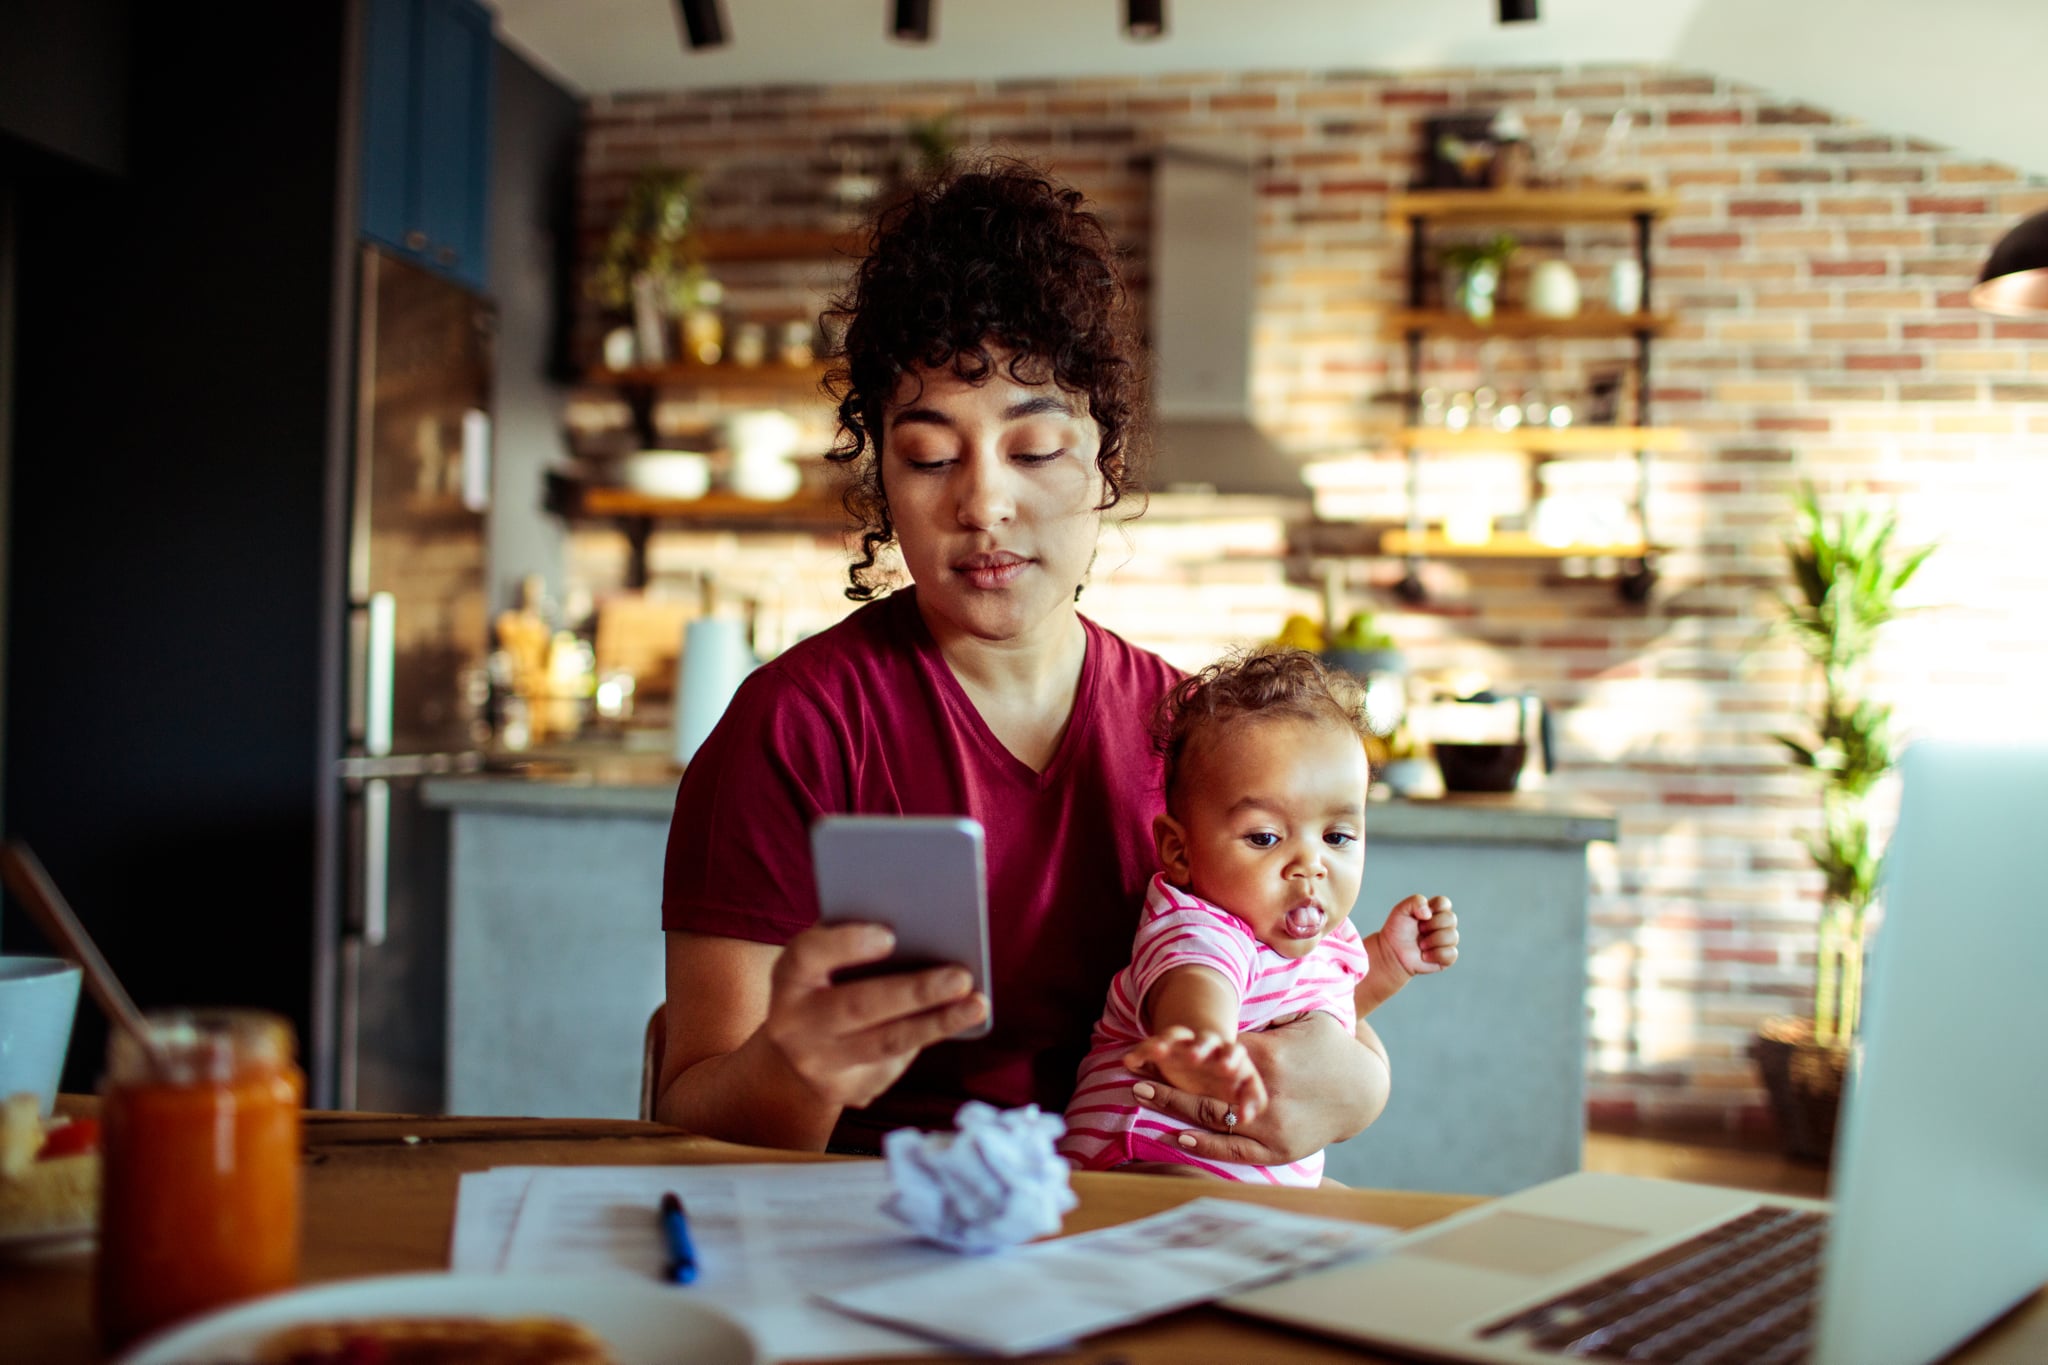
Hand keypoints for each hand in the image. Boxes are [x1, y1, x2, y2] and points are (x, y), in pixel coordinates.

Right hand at [757, 922, 986, 1109]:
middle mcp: (793, 1026)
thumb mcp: (824, 960)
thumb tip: (921, 928)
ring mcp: (817, 1065)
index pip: (808, 956)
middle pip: (857, 1007)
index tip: (890, 935)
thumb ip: (853, 942)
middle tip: (961, 977)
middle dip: (913, 992)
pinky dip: (928, 1037)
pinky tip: (956, 1020)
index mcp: (788, 978)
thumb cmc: (826, 983)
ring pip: (885, 1043)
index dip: (847, 944)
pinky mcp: (845, 1092)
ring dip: (936, 1023)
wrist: (798, 1048)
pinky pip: (894, 1064)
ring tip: (977, 1005)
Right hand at [1123, 1026, 1267, 1125]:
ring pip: (1177, 1037)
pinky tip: (1130, 1061)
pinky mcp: (1165, 1044)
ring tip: (1159, 1050)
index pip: (1236, 1054)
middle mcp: (1208, 1047)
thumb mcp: (1242, 1089)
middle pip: (1207, 1042)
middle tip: (1196, 1056)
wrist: (1205, 1051)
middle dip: (1201, 1048)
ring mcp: (1184, 1044)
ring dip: (1168, 1043)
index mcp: (1231, 1056)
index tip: (1228, 1071)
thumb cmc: (1227, 1080)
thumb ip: (1251, 1100)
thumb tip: (1250, 1115)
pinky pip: (1152, 1044)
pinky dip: (1142, 1052)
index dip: (1232, 1061)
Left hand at [1133, 1011, 1382, 1165]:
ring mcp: (1272, 1127)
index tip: (1152, 1041)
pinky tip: (1175, 1135)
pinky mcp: (1277, 1150)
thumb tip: (1229, 1006)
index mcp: (1270, 1057)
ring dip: (1174, 1107)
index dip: (1181, 1047)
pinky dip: (1204, 1144)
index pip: (1215, 1052)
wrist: (1363, 1092)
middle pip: (1204, 1087)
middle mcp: (1267, 1094)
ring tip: (1140, 1096)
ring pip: (1213, 1118)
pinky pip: (1235, 1149)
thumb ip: (1267, 1013)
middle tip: (1130, 1071)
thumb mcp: (1304, 1018)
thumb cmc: (1328, 1046)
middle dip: (1165, 1079)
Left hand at [1378, 894, 1458, 976]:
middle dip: (1432, 925)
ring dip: (1433, 940)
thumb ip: (1416, 901)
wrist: (1392, 954)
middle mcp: (1442, 925)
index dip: (1435, 908)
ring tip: (1421, 945)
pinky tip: (1425, 956)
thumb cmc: (1397, 931)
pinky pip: (1452, 953)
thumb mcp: (1401, 910)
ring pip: (1453, 936)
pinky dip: (1436, 954)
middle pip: (1451, 918)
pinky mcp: (1447, 957)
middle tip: (1420, 930)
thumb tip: (1429, 913)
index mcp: (1433, 911)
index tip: (1420, 915)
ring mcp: (1446, 941)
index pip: (1444, 903)